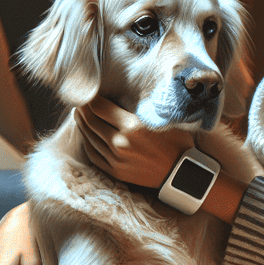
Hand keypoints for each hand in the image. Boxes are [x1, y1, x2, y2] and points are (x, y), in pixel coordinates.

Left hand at [75, 95, 192, 188]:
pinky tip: (86, 135)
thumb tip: (119, 97)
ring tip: (80, 115)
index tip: (88, 91)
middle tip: (80, 100)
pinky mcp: (116, 172)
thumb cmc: (177, 142)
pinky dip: (87, 143)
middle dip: (82, 108)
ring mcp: (116, 159)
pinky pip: (93, 155)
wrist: (183, 173)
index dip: (90, 97)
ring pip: (89, 137)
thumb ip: (138, 109)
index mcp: (133, 126)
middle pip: (91, 121)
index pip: (99, 107)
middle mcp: (120, 143)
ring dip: (82, 124)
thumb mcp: (161, 119)